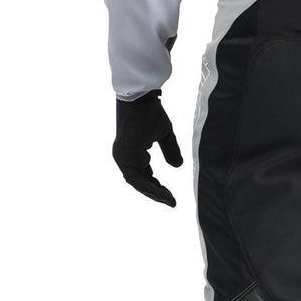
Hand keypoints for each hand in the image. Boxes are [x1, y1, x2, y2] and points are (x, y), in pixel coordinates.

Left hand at [112, 90, 183, 206]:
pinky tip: (164, 192)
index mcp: (130, 152)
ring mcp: (123, 158)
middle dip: (156, 194)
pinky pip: (138, 179)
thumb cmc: (150, 112)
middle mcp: (123, 157)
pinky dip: (151, 188)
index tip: (171, 196)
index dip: (155, 187)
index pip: (142, 175)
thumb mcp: (164, 134)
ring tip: (169, 200)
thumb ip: (169, 150)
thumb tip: (178, 166)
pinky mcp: (126, 157)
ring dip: (154, 194)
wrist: (141, 99)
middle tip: (171, 202)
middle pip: (139, 183)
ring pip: (138, 184)